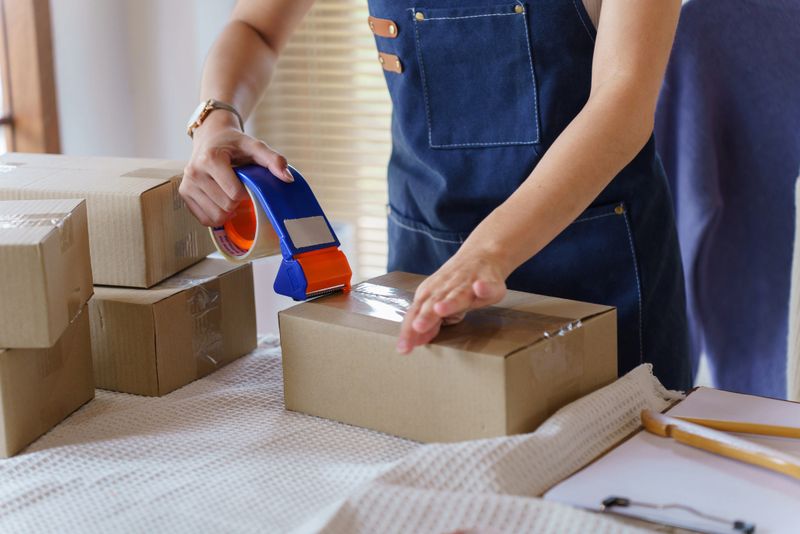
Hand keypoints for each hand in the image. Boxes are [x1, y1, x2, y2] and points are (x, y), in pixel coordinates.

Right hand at [180, 110, 294, 226]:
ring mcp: (187, 184)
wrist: (211, 137)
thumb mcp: (254, 146)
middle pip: (226, 206)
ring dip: (228, 210)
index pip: (234, 194)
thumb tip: (287, 178)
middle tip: (238, 187)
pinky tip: (220, 200)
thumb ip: (273, 159)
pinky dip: (217, 215)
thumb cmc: (234, 143)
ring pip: (215, 216)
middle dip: (237, 202)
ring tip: (229, 193)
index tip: (246, 182)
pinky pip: (205, 219)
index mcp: (210, 159)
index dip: (247, 193)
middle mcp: (194, 172)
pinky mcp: (184, 194)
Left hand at [396, 248, 508, 353]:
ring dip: (449, 302)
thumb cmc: (458, 285)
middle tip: (417, 328)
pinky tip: (480, 287)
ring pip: (458, 295)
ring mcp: (466, 284)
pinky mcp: (488, 281)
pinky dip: (484, 287)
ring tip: (440, 309)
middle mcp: (446, 289)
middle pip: (434, 305)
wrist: (481, 254)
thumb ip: (430, 323)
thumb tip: (416, 341)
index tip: (404, 348)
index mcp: (430, 296)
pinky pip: (487, 285)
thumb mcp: (440, 303)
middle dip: (425, 317)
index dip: (410, 332)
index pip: (416, 314)